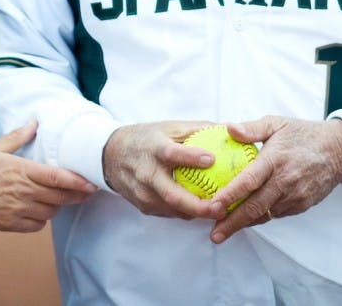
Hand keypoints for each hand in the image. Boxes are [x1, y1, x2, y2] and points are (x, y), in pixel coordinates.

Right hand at [0, 119, 97, 232]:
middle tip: (86, 191)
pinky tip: (38, 210)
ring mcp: (21, 210)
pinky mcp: (14, 224)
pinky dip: (42, 219)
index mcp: (24, 171)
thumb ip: (18, 136)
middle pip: (61, 196)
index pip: (58, 177)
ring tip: (57, 197)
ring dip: (57, 205)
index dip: (78, 182)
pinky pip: (38, 225)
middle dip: (77, 195)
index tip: (92, 183)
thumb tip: (34, 123)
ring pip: (51, 211)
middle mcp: (26, 192)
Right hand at [101, 121, 226, 219]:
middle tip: (222, 207)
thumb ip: (197, 129)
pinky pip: (169, 213)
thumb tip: (230, 129)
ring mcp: (142, 192)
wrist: (112, 155)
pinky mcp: (143, 206)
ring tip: (220, 211)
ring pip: (173, 209)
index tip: (212, 159)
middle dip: (198, 205)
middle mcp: (146, 172)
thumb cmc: (147, 139)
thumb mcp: (168, 128)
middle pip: (172, 194)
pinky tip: (203, 210)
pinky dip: (187, 213)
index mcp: (153, 149)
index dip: (191, 157)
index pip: (171, 154)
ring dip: (197, 213)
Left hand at [208, 116, 341, 242]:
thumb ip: (251, 128)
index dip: (229, 196)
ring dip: (244, 223)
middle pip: (254, 207)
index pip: (248, 181)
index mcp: (275, 160)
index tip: (212, 206)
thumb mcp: (276, 123)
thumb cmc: (303, 134)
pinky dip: (260, 217)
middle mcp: (285, 181)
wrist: (338, 150)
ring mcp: (294, 196)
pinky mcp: (301, 205)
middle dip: (232, 223)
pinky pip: (276, 214)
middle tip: (214, 234)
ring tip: (223, 230)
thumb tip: (228, 128)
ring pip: (265, 214)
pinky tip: (245, 219)